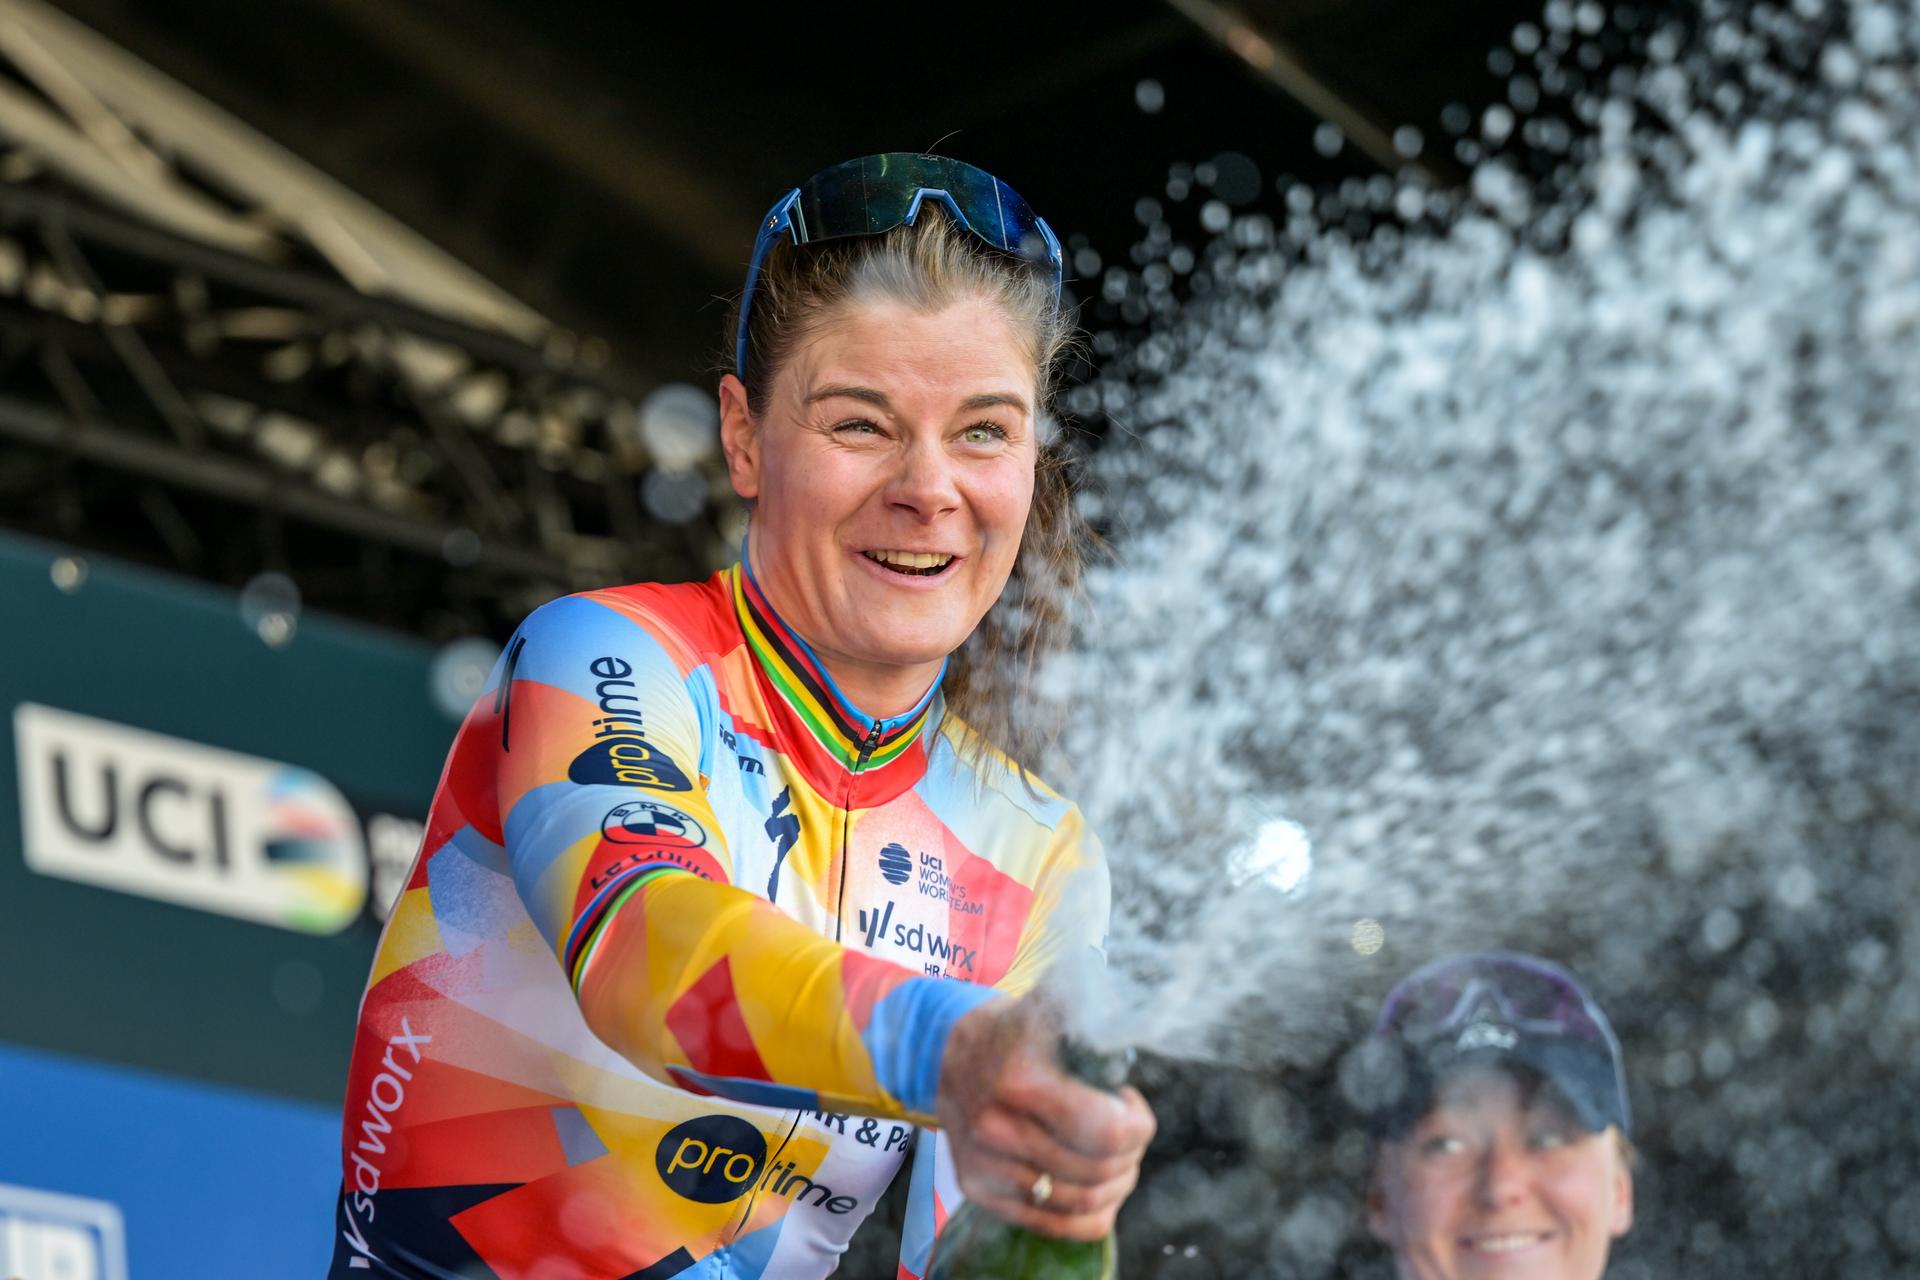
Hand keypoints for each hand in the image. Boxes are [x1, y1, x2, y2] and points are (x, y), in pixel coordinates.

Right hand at [935, 997, 1155, 1240]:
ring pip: (1083, 1202)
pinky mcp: (978, 1191)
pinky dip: (1092, 1213)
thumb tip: (1146, 1022)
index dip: (1137, 1123)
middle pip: (1098, 1170)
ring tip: (1117, 1153)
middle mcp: (995, 1129)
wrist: (946, 1051)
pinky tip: (1100, 1184)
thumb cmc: (1013, 1031)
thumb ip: (1098, 1020)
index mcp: (1019, 1081)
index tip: (1129, 1100)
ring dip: (1117, 1182)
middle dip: (1131, 1150)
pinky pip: (1056, 1226)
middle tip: (1127, 1126)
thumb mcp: (1053, 1008)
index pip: (1107, 1132)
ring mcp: (983, 1166)